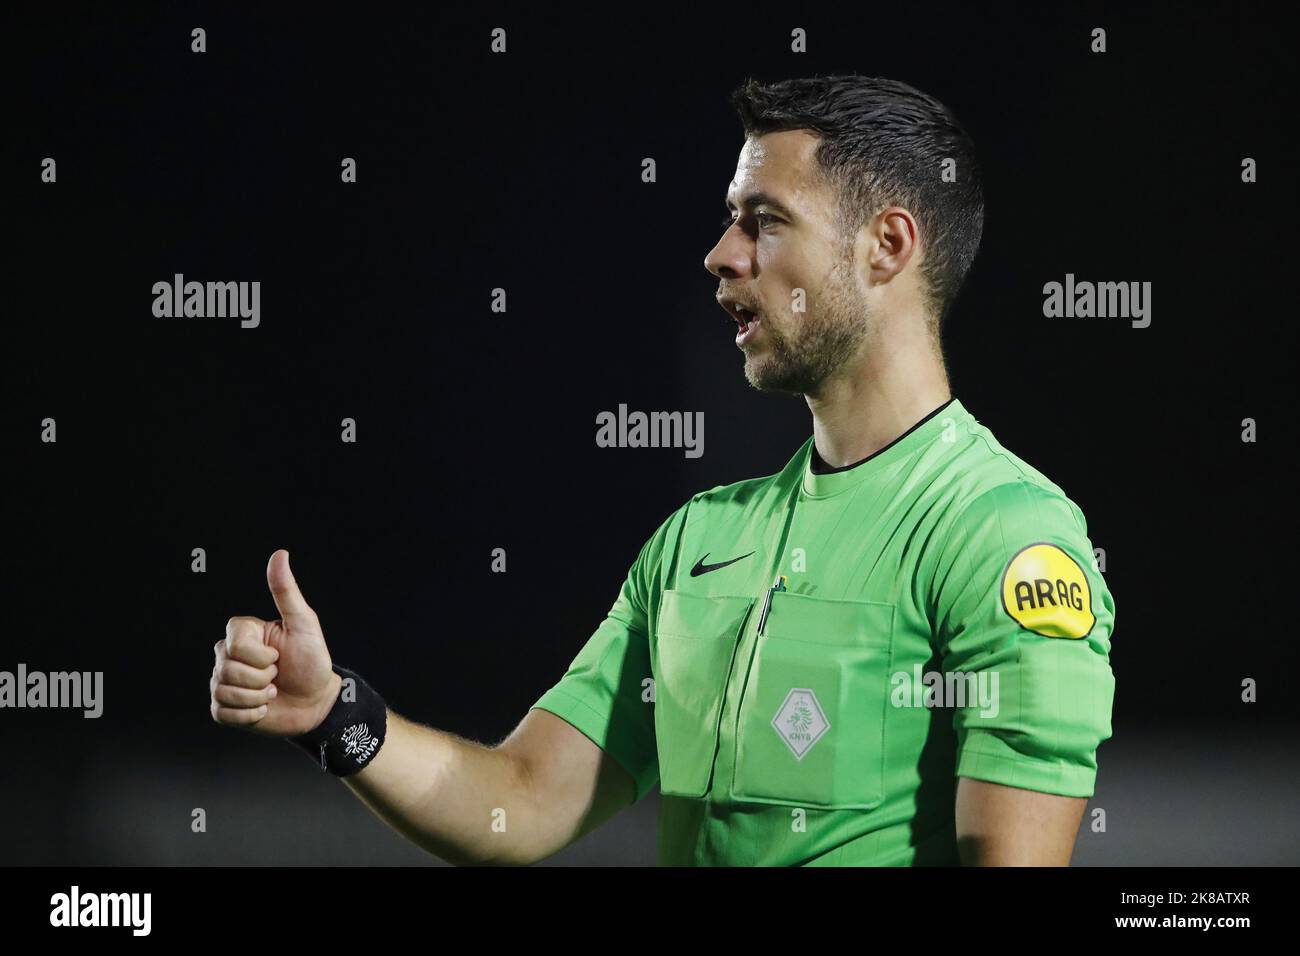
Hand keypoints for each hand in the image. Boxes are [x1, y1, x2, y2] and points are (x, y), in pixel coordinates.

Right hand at [210, 550, 342, 736]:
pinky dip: (247, 715)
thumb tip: (280, 554)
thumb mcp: (304, 624)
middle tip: (278, 676)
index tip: (279, 656)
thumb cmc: (313, 661)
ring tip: (272, 692)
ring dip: (256, 698)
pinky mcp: (224, 707)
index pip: (233, 643)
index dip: (259, 656)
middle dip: (261, 679)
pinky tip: (262, 709)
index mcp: (243, 632)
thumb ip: (286, 591)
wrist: (317, 703)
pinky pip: (221, 712)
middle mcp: (228, 654)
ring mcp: (223, 681)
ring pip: (222, 691)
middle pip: (226, 668)